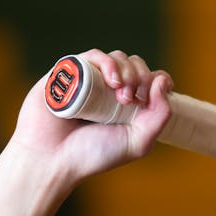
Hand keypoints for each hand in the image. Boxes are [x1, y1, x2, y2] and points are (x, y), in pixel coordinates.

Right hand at [9, 49, 173, 185]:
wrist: (51, 159)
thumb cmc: (92, 156)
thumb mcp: (138, 142)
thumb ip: (159, 115)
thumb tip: (164, 80)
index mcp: (127, 106)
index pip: (151, 79)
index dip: (157, 81)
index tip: (151, 97)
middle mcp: (109, 91)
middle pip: (135, 65)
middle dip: (141, 77)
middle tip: (132, 100)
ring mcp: (90, 80)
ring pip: (118, 57)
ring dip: (127, 70)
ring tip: (121, 93)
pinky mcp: (70, 72)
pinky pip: (93, 55)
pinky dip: (107, 62)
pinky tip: (111, 80)